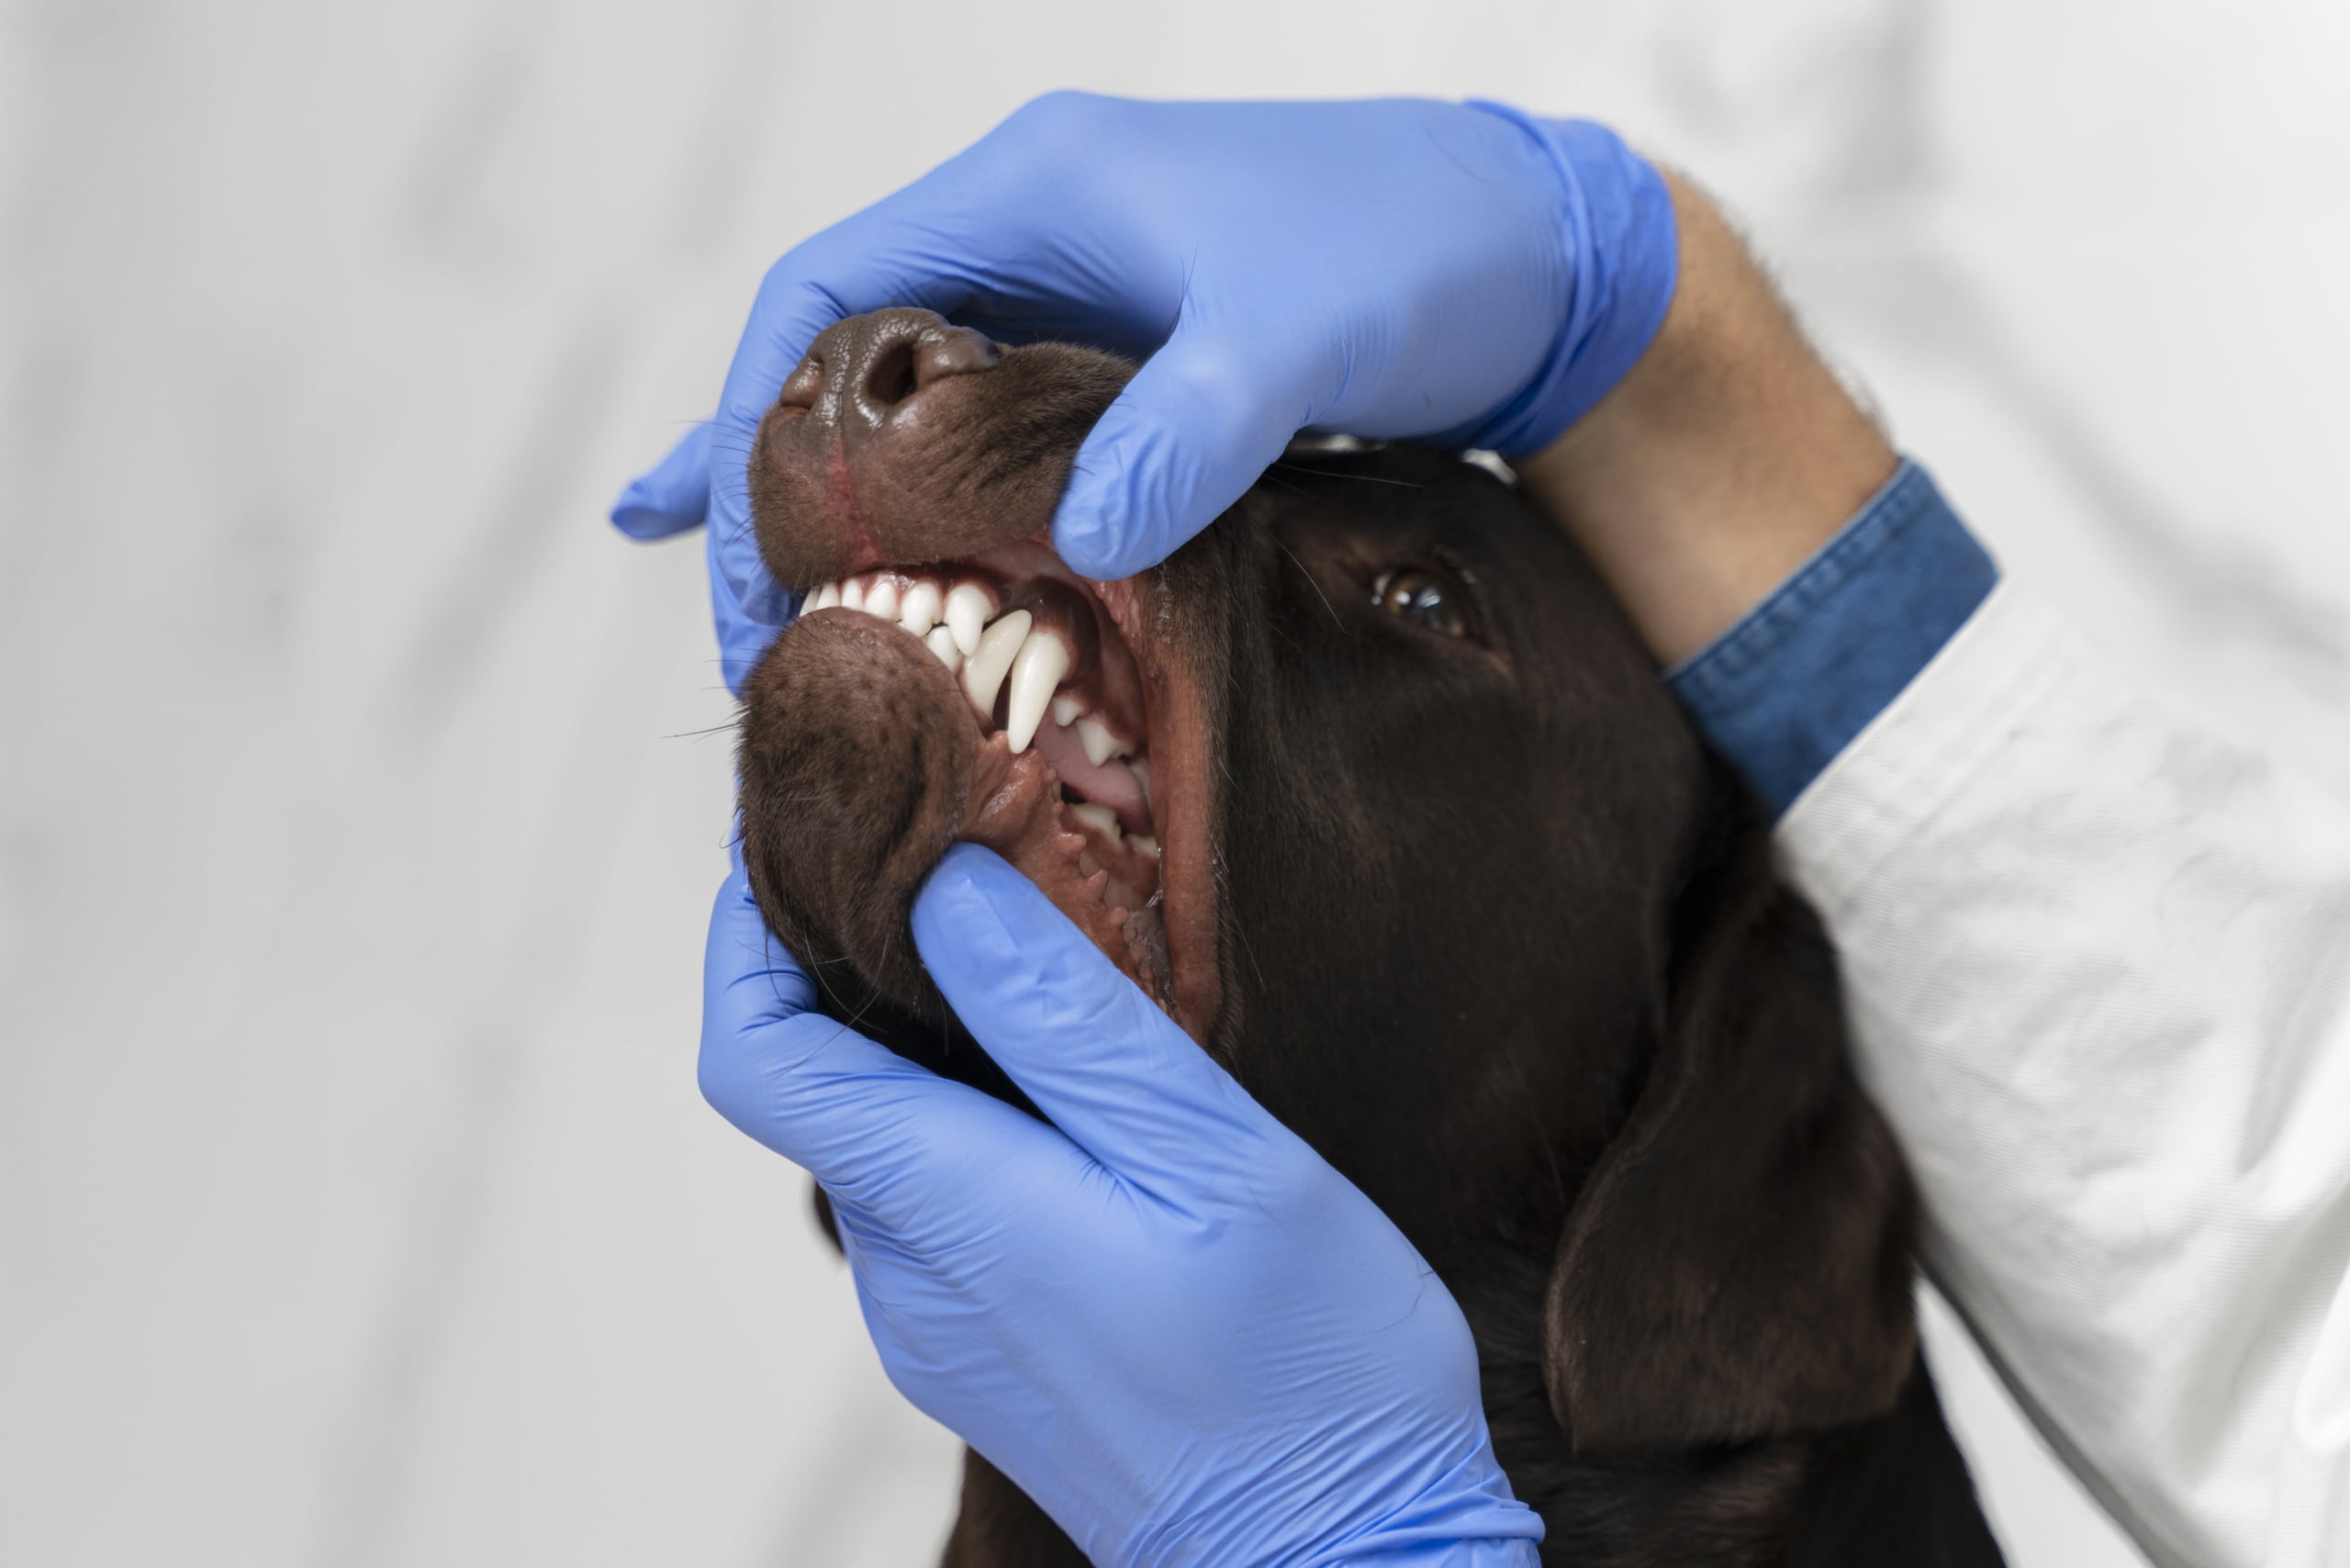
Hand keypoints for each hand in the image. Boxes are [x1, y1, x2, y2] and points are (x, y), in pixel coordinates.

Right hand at [612, 93, 1675, 693]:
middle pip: (842, 361)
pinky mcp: (1129, 373)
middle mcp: (1033, 237)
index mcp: (1034, 189)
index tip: (746, 567)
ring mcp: (1077, 305)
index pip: (824, 296)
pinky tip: (909, 583)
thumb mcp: (1301, 335)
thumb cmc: (1420, 252)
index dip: (751, 425)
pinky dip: (939, 517)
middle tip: (747, 634)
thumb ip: (1191, 430)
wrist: (1533, 256)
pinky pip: (994, 449)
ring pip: (912, 415)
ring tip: (766, 620)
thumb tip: (1079, 546)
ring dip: (841, 513)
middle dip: (773, 492)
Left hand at [699, 843, 1542, 1566]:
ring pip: (883, 1141)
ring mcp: (937, 1324)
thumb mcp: (1211, 1153)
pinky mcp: (982, 1352)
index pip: (756, 1054)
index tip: (808, 839)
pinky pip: (937, 1203)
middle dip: (853, 965)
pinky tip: (1073, 1097)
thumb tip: (942, 883)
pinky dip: (967, 1120)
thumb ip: (1063, 1017)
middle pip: (814, 1086)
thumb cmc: (1306, 1367)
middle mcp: (906, 1275)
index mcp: (946, 1209)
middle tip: (954, 858)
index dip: (747, 933)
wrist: (1347, 1557)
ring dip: (924, 1044)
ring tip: (1036, 962)